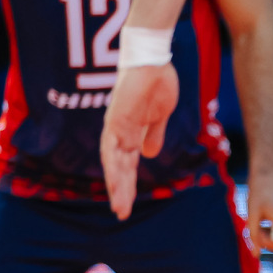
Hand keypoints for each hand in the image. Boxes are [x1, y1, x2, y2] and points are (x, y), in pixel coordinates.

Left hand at [101, 63, 179, 218]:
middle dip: (121, 191)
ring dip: (116, 185)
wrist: (153, 59)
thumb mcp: (160, 115)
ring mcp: (116, 126)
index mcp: (130, 132)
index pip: (126, 163)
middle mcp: (119, 132)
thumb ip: (152, 133)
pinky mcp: (117, 120)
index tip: (127, 202)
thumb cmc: (157, 82)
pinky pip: (113, 147)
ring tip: (119, 206)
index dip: (127, 182)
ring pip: (114, 162)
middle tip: (121, 213)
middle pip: (119, 167)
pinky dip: (114, 167)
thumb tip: (148, 154)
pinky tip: (116, 183)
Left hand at [244, 173, 272, 252]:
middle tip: (256, 229)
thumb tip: (256, 255)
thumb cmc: (257, 193)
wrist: (267, 175)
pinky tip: (266, 221)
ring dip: (271, 237)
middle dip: (268, 241)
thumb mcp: (252, 215)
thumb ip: (254, 236)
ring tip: (260, 223)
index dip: (265, 244)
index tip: (254, 233)